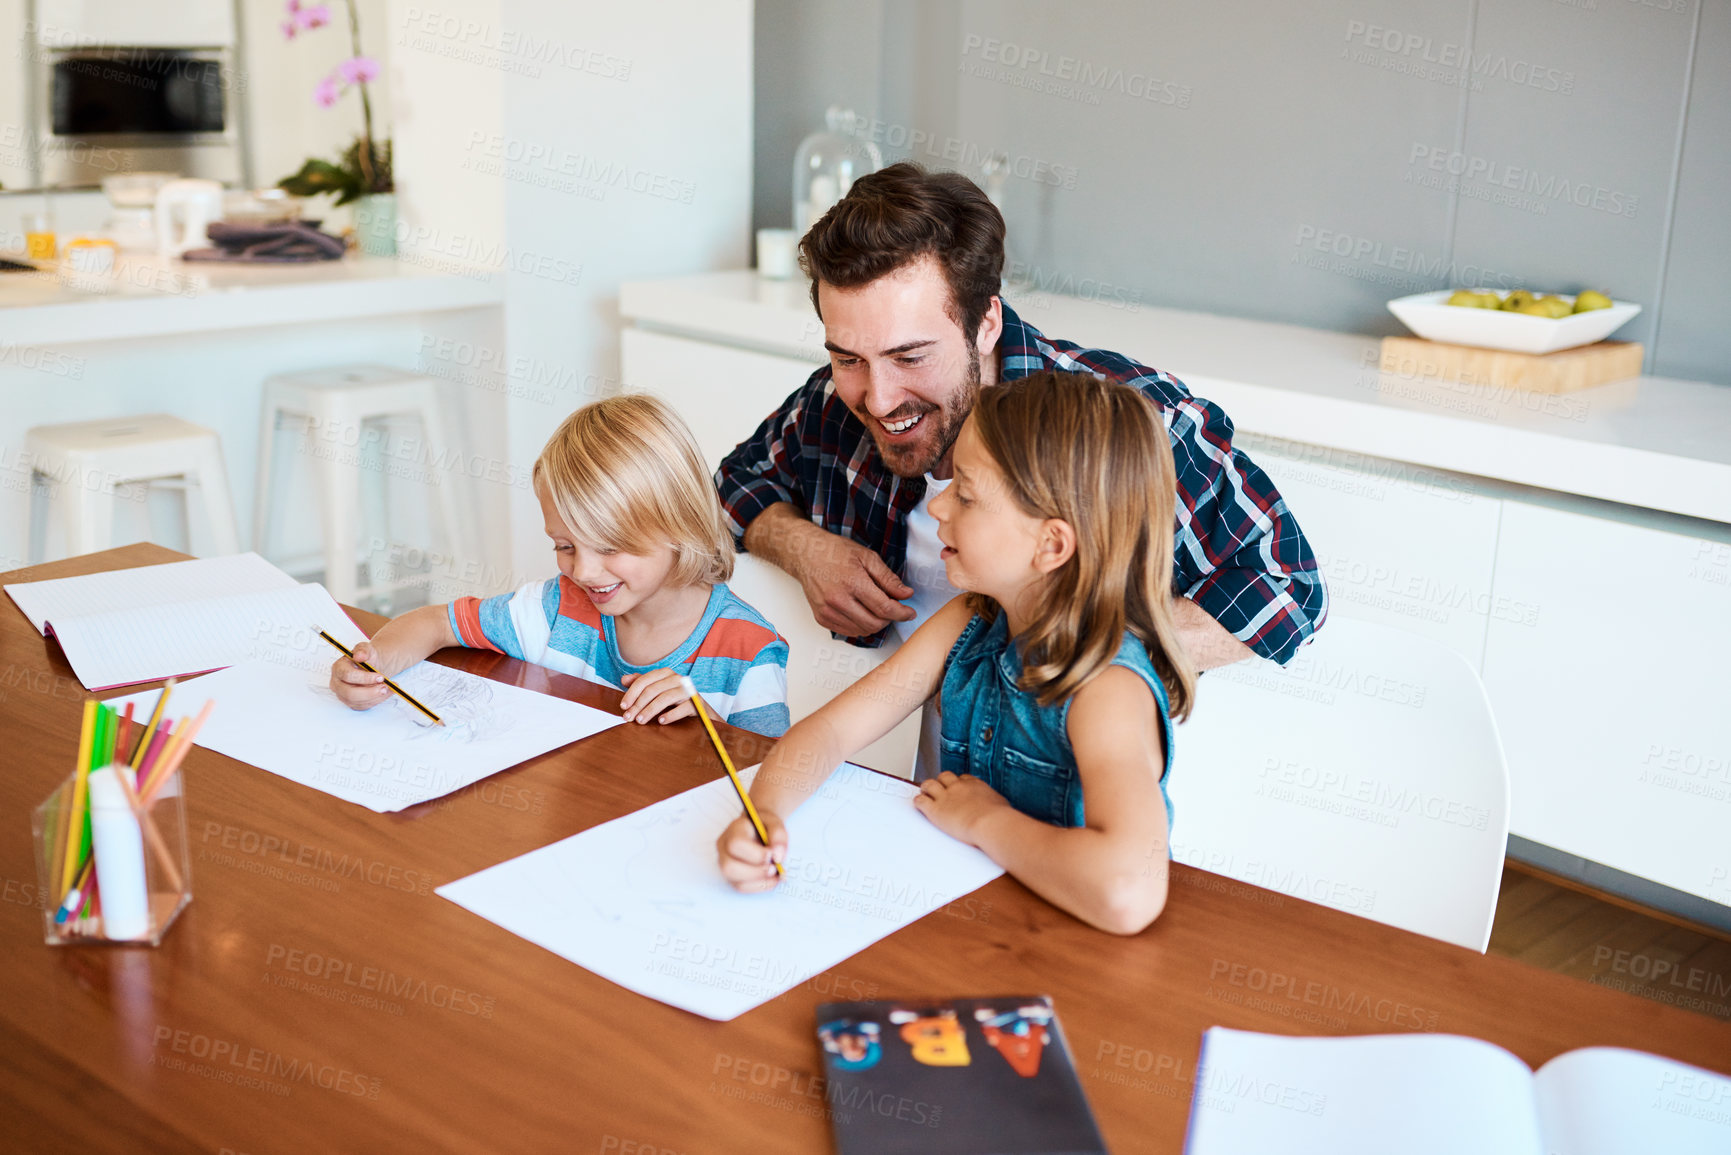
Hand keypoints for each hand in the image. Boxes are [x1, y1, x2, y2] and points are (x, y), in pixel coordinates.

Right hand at [329, 641, 389, 709]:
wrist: (370, 666)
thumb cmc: (366, 658)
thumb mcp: (366, 649)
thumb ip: (363, 650)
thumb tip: (359, 656)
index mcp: (338, 668)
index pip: (347, 675)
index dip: (364, 678)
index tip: (380, 677)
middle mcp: (337, 683)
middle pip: (349, 693)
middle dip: (370, 692)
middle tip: (386, 687)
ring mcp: (342, 695)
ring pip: (357, 702)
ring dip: (376, 697)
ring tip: (390, 689)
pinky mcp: (351, 702)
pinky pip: (363, 706)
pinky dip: (376, 701)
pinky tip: (386, 693)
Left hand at [619, 668, 697, 724]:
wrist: (700, 711)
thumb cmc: (675, 700)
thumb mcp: (657, 691)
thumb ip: (642, 684)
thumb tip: (624, 679)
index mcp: (666, 673)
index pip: (644, 681)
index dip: (631, 693)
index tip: (623, 707)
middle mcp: (677, 678)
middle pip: (653, 690)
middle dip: (638, 705)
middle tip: (628, 718)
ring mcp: (688, 690)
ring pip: (665, 698)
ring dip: (650, 710)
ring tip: (640, 721)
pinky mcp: (697, 702)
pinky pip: (682, 708)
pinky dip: (670, 715)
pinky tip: (661, 721)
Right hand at [716, 810, 787, 892]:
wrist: (759, 830)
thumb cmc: (765, 827)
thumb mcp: (774, 823)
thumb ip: (778, 835)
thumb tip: (778, 857)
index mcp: (733, 830)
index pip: (736, 845)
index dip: (756, 854)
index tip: (772, 854)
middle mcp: (724, 848)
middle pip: (729, 867)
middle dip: (756, 872)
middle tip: (774, 868)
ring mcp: (725, 864)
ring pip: (736, 882)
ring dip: (760, 882)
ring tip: (775, 874)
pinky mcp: (732, 877)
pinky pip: (742, 888)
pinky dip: (760, 887)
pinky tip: (772, 879)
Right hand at [793, 530, 915, 636]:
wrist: (806, 554)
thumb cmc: (835, 552)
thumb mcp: (867, 557)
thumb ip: (888, 578)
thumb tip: (906, 594)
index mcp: (852, 582)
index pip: (884, 608)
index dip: (901, 613)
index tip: (910, 613)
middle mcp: (838, 600)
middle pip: (875, 623)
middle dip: (889, 619)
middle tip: (893, 608)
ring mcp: (828, 611)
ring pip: (863, 631)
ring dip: (875, 623)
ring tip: (875, 607)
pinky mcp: (822, 618)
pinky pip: (849, 632)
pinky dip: (861, 626)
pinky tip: (862, 612)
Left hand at [913, 771, 1008, 844]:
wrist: (990, 823)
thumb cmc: (999, 817)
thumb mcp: (1001, 804)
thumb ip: (994, 803)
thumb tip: (999, 807)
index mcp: (975, 785)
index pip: (963, 778)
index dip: (958, 782)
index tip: (957, 787)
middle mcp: (958, 787)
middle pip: (944, 777)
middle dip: (941, 782)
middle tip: (939, 788)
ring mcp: (945, 797)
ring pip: (929, 784)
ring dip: (926, 788)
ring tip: (924, 792)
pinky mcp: (935, 810)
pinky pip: (921, 801)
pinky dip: (919, 802)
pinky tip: (919, 804)